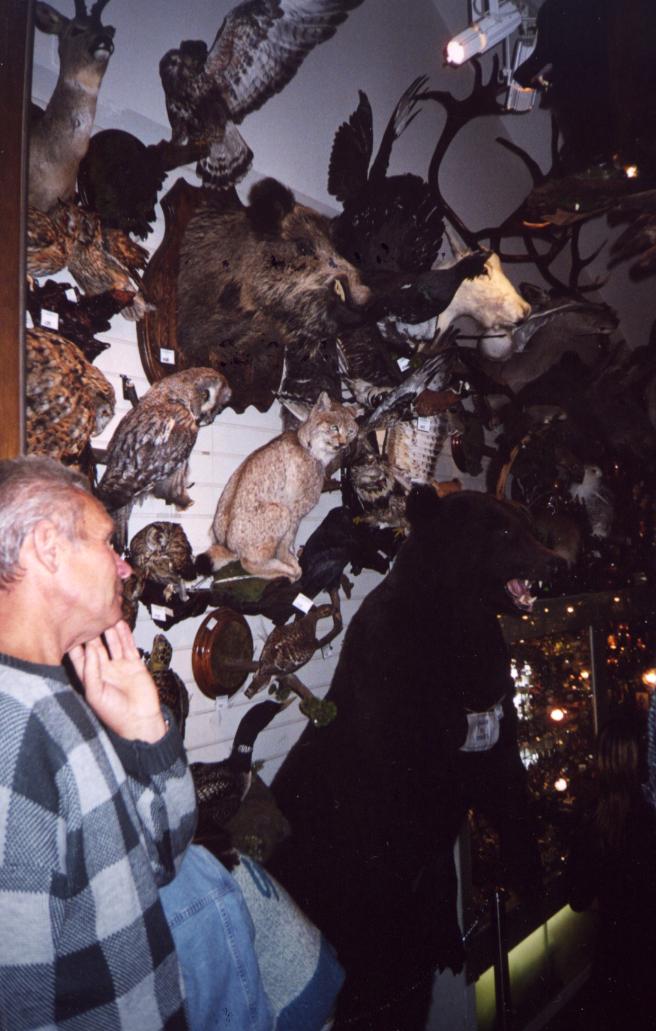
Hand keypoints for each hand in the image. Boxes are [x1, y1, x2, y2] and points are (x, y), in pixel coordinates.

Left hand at [68, 620, 166, 742]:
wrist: (140, 721)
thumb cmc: (115, 714)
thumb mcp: (95, 694)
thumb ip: (91, 671)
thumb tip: (89, 649)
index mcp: (91, 678)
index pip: (80, 657)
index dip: (75, 643)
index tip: (70, 628)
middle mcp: (104, 670)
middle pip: (96, 646)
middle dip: (92, 632)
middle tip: (87, 615)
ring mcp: (120, 666)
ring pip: (113, 643)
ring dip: (109, 630)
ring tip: (105, 613)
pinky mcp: (134, 664)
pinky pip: (129, 645)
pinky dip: (125, 634)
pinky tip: (121, 623)